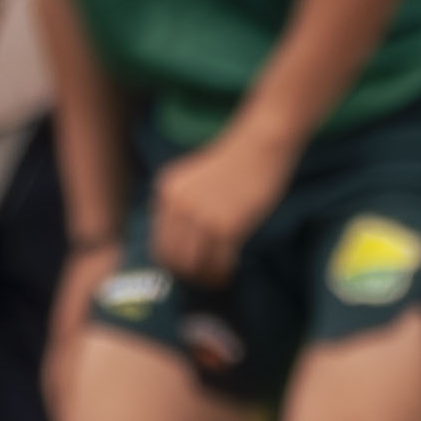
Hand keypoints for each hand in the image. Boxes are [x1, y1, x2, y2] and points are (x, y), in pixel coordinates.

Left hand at [146, 123, 294, 287]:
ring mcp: (200, 216)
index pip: (159, 242)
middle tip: (204, 276)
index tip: (189, 268)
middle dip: (188, 273)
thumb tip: (183, 244)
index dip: (173, 262)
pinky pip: (217, 262)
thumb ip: (184, 204)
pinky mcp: (224, 226)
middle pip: (172, 258)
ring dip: (205, 276)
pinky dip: (223, 272)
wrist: (261, 144)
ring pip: (192, 265)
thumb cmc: (236, 161)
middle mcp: (177, 205)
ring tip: (218, 276)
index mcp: (166, 191)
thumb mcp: (195, 179)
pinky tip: (231, 268)